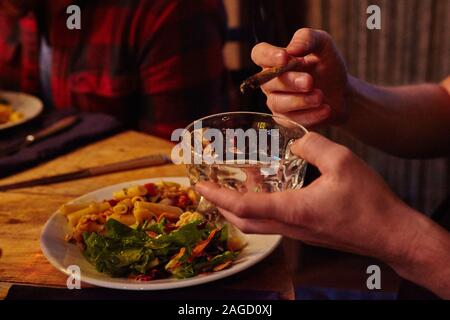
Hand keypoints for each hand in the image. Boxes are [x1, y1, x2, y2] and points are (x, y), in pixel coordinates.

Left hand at [196, 132, 420, 263]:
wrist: (390, 234)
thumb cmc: (368, 202)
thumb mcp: (342, 162)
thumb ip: (313, 145)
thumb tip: (295, 140)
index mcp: (293, 210)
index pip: (243, 206)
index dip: (218, 195)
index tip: (199, 186)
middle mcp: (289, 225)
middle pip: (242, 220)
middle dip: (220, 203)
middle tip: (209, 186)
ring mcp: (297, 232)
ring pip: (257, 222)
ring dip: (240, 203)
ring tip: (235, 180)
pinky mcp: (306, 231)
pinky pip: (274, 219)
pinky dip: (261, 204)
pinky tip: (268, 184)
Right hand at [251, 28, 347, 126]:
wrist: (342, 94)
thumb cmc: (328, 67)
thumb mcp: (324, 45)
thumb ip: (308, 38)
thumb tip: (292, 48)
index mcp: (275, 60)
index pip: (259, 54)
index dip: (268, 56)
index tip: (285, 58)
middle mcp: (271, 82)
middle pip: (268, 82)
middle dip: (290, 82)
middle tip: (309, 82)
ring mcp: (276, 102)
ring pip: (278, 103)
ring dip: (300, 100)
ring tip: (320, 97)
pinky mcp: (286, 120)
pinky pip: (291, 120)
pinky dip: (310, 115)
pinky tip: (325, 109)